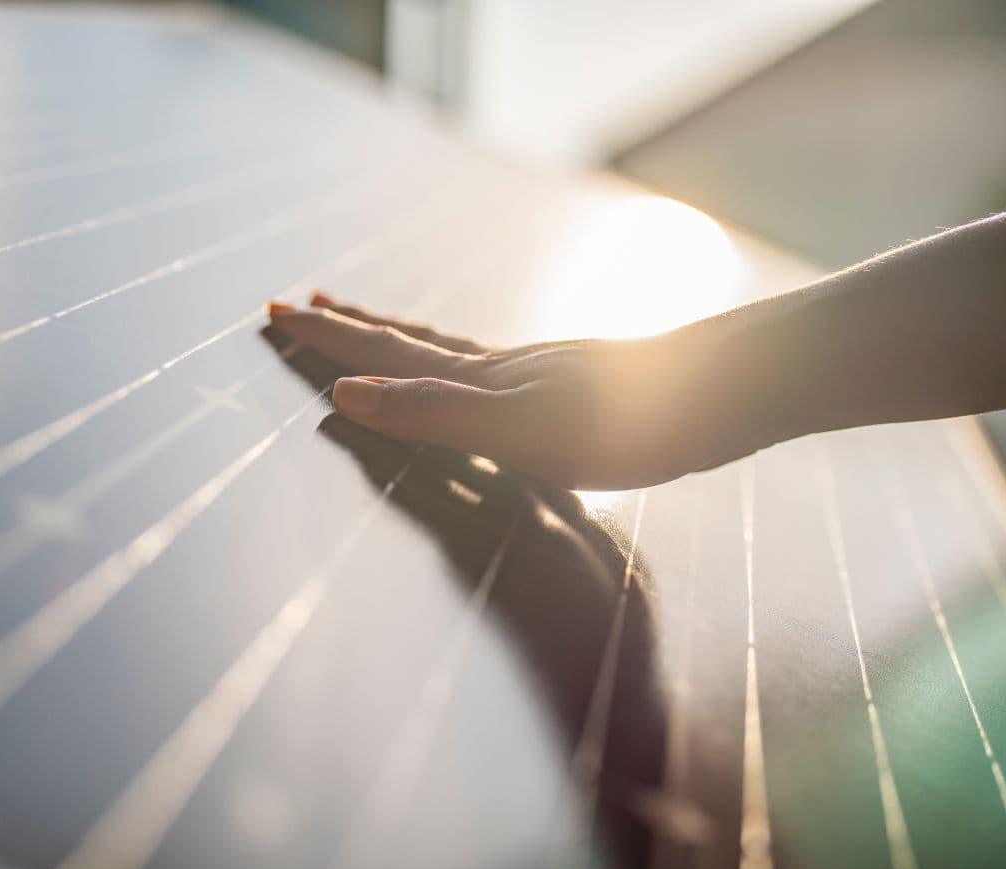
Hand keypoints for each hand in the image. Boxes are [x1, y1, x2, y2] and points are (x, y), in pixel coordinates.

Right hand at [267, 292, 776, 489]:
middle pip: (406, 341)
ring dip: (395, 337)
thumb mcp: (520, 428)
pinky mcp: (572, 386)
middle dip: (348, 327)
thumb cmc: (629, 419)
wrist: (727, 390)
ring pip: (446, 350)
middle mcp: (502, 367)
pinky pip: (489, 367)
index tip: (277, 313)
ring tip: (365, 319)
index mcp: (481, 380)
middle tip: (299, 304)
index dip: (330, 338)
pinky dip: (454, 361)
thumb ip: (436, 414)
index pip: (384, 354)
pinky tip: (476, 368)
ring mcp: (538, 372)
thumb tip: (348, 395)